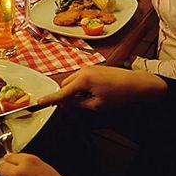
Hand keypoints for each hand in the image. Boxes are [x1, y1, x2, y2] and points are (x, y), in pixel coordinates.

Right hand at [37, 65, 167, 111]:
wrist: (136, 83)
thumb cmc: (118, 94)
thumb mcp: (97, 104)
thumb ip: (78, 104)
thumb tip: (66, 104)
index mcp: (82, 80)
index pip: (62, 92)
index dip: (50, 99)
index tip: (39, 102)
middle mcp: (83, 70)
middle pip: (66, 86)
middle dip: (67, 97)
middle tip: (73, 108)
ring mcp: (88, 68)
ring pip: (73, 82)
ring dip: (75, 92)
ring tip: (90, 100)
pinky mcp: (94, 68)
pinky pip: (80, 78)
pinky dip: (81, 87)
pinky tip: (94, 93)